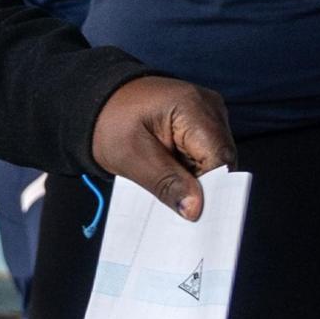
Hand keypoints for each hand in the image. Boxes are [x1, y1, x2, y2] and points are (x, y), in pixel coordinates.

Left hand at [89, 76, 237, 220]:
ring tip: (168, 190)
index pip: (219, 158)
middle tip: (179, 210)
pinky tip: (171, 180)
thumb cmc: (109, 122)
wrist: (99, 103)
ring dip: (195, 181)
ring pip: (214, 161)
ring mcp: (208, 114)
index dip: (212, 190)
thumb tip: (195, 209)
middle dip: (203, 188)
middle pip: (221, 160)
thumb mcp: (131, 157)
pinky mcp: (201, 124)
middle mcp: (209, 107)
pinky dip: (190, 171)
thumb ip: (166, 183)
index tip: (197, 215)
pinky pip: (204, 155)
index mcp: (192, 107)